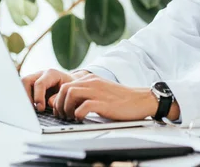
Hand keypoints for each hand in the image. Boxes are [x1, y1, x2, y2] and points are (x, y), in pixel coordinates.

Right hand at [21, 68, 90, 111]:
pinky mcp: (31, 85)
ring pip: (21, 84)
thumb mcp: (70, 91)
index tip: (40, 108)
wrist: (72, 83)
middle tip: (31, 110)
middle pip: (25, 80)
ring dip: (23, 97)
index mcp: (51, 74)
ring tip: (28, 110)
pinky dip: (23, 99)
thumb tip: (49, 103)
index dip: (38, 97)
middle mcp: (41, 74)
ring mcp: (35, 78)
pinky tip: (28, 108)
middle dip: (26, 96)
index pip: (40, 83)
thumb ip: (59, 96)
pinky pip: (22, 90)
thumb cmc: (72, 87)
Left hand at [52, 74, 179, 120]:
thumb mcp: (101, 91)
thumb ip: (87, 92)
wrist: (140, 100)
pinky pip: (84, 106)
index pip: (66, 84)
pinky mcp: (104, 103)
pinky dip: (78, 114)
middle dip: (60, 104)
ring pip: (71, 94)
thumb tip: (69, 101)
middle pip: (65, 88)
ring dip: (67, 108)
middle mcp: (93, 83)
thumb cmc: (121, 99)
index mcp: (91, 80)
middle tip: (63, 115)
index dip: (59, 99)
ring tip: (71, 117)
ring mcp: (98, 92)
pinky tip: (82, 119)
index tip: (61, 110)